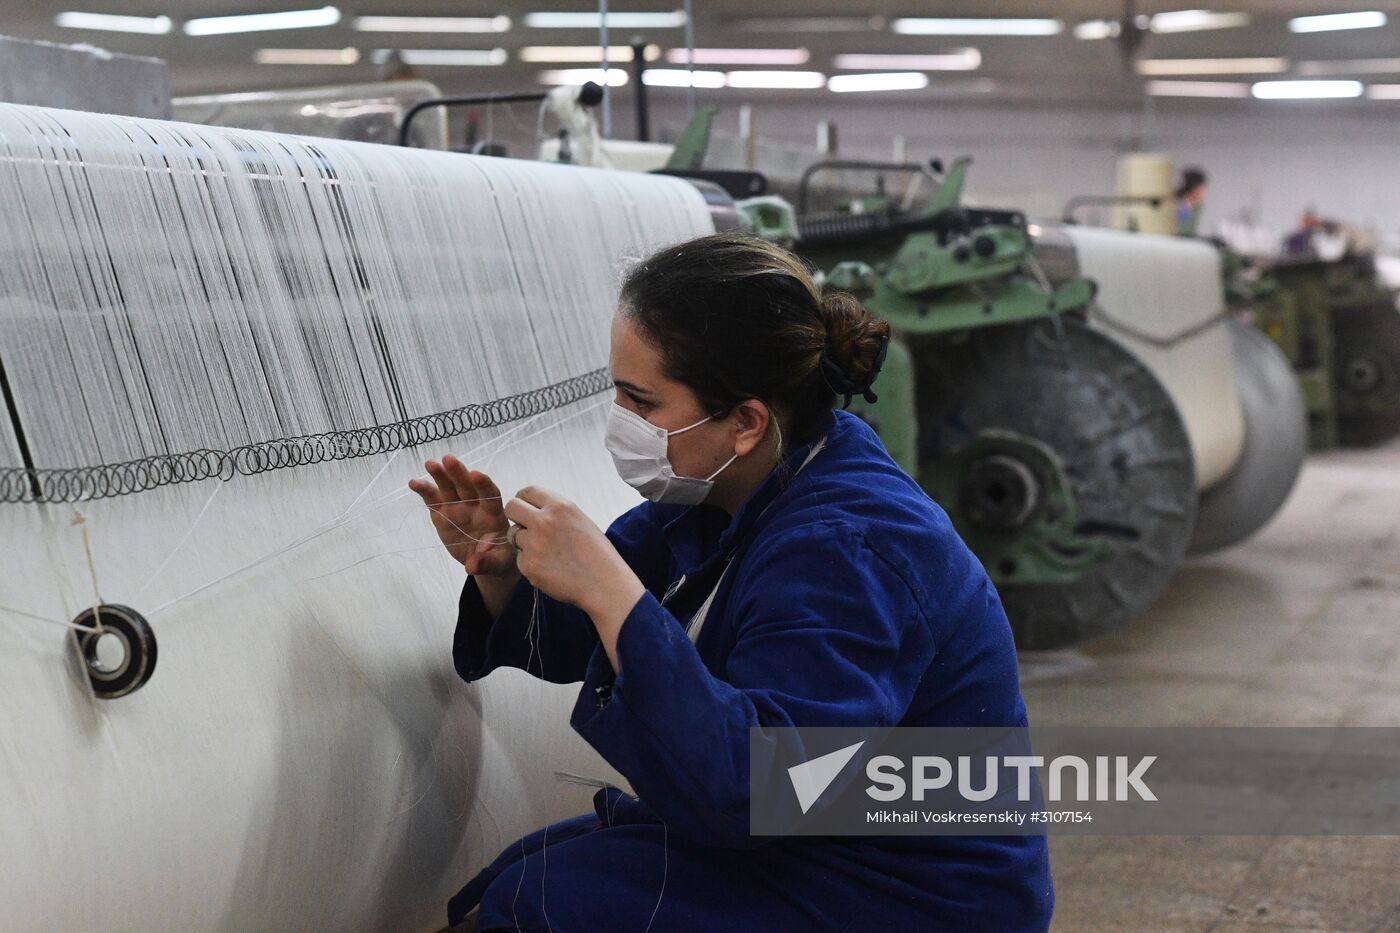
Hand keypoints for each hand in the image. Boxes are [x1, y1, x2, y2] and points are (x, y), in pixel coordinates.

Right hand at [409, 456, 516, 576]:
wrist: (484, 559)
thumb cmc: (498, 557)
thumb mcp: (497, 564)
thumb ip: (486, 563)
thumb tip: (472, 567)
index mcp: (494, 514)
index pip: (491, 496)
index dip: (484, 485)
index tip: (476, 474)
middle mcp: (475, 506)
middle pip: (467, 486)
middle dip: (458, 473)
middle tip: (448, 459)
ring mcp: (458, 508)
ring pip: (449, 488)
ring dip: (440, 476)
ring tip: (430, 464)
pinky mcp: (443, 513)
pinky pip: (433, 500)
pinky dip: (424, 491)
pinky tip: (414, 483)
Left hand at [504, 486, 644, 624]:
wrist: (604, 584)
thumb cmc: (596, 553)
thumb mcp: (580, 520)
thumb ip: (555, 511)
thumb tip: (532, 508)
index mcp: (560, 506)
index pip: (527, 491)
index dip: (524, 500)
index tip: (526, 509)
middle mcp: (544, 521)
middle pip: (511, 507)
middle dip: (516, 516)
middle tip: (527, 528)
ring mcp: (534, 544)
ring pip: (514, 535)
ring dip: (525, 543)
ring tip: (549, 554)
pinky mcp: (528, 565)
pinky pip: (520, 559)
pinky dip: (531, 564)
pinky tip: (550, 569)